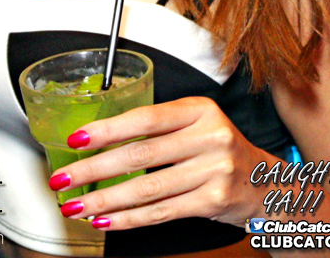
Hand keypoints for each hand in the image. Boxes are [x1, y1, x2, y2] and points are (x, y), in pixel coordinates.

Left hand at [49, 96, 259, 229]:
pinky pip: (162, 212)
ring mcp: (213, 171)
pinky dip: (129, 219)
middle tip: (64, 179)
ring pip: (148, 189)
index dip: (108, 129)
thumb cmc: (220, 148)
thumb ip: (161, 126)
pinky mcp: (213, 201)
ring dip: (106, 198)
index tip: (78, 139)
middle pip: (141, 154)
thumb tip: (102, 138)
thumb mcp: (198, 123)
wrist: (266, 181)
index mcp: (200, 110)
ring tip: (77, 204)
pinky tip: (106, 219)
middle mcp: (209, 137)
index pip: (146, 118)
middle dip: (95, 168)